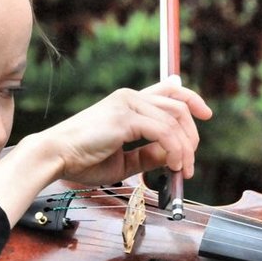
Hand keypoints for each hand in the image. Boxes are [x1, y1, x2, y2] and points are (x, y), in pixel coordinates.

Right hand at [36, 76, 212, 185]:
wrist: (55, 157)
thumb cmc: (82, 160)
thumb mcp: (124, 160)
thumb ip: (148, 155)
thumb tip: (173, 156)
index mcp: (127, 102)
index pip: (169, 90)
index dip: (192, 98)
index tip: (206, 114)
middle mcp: (129, 97)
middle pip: (178, 106)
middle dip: (192, 136)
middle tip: (189, 164)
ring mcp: (127, 104)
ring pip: (174, 119)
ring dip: (185, 148)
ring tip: (182, 170)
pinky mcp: (125, 117)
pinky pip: (163, 131)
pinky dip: (174, 149)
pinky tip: (173, 165)